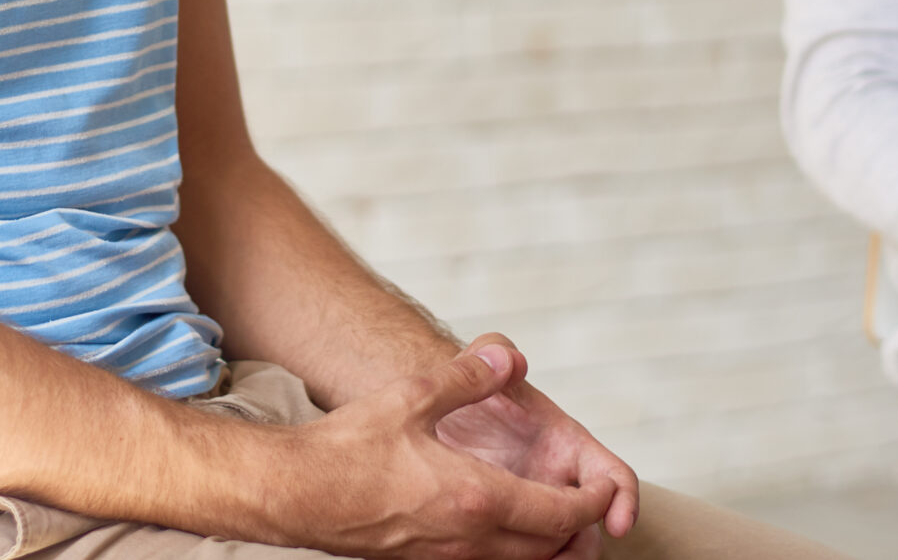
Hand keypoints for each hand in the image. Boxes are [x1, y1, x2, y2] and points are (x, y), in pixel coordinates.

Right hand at [272, 340, 619, 559]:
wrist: (294, 494)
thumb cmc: (349, 448)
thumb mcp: (413, 397)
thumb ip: (467, 378)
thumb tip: (511, 358)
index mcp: (478, 498)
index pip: (560, 515)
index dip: (591, 502)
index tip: (603, 489)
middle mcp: (470, 540)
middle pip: (547, 548)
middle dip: (575, 530)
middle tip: (588, 505)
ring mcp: (446, 559)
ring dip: (543, 545)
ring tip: (553, 520)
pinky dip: (508, 552)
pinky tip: (497, 528)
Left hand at [433, 334, 639, 557]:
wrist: (428, 416)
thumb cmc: (461, 391)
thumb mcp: (474, 366)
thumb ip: (491, 352)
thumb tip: (511, 360)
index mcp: (567, 447)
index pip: (613, 477)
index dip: (623, 499)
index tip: (620, 523)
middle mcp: (558, 484)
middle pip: (589, 529)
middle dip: (585, 550)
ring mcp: (534, 512)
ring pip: (557, 549)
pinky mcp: (506, 534)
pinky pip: (522, 556)